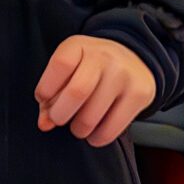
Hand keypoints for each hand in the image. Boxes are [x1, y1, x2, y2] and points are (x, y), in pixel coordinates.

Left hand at [34, 36, 157, 147]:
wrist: (132, 59)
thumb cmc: (90, 68)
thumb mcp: (68, 70)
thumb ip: (50, 96)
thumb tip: (44, 124)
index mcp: (79, 45)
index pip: (61, 65)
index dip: (46, 88)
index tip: (44, 99)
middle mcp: (104, 56)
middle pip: (76, 92)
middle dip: (60, 114)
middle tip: (59, 119)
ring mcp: (124, 75)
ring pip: (92, 116)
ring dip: (78, 129)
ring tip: (79, 127)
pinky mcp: (139, 94)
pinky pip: (112, 128)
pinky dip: (97, 138)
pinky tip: (94, 133)